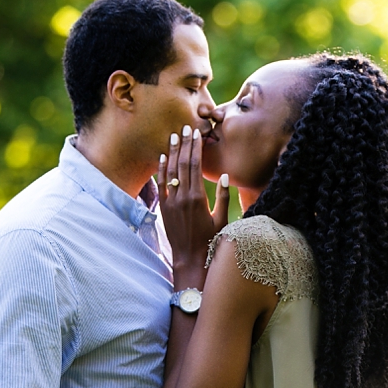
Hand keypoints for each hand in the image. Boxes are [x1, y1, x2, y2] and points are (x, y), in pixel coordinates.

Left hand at [159, 125, 230, 287]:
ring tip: (173, 136)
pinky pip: (161, 184)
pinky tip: (163, 157)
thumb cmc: (211, 241)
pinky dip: (161, 169)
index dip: (195, 148)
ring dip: (172, 152)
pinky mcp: (163, 208)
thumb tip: (225, 175)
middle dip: (184, 145)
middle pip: (182, 164)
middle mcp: (182, 197)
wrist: (190, 259)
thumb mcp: (222, 220)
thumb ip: (224, 197)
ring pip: (170, 171)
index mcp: (198, 198)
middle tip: (184, 128)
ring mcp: (171, 202)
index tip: (196, 134)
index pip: (195, 166)